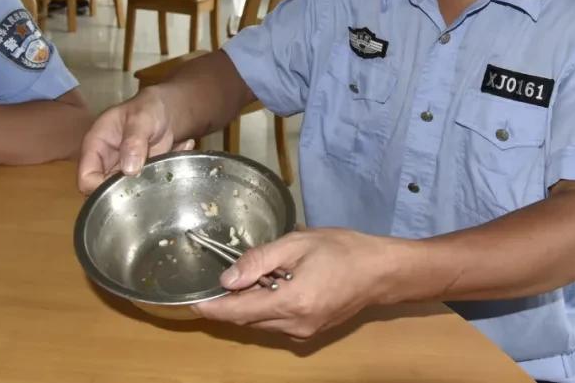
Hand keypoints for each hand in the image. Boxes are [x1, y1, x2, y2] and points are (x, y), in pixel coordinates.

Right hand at [77, 86, 193, 193]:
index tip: (123, 190)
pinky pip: (143, 189)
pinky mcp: (137, 177)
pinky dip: (158, 182)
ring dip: (143, 189)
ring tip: (161, 170)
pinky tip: (171, 162)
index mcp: (95, 146)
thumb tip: (129, 169)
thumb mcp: (141, 118)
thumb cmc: (147, 109)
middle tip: (146, 184)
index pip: (86, 177)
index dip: (99, 188)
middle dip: (124, 193)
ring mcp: (120, 172)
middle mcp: (104, 163)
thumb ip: (134, 140)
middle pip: (102, 191)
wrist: (166, 112)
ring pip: (124, 194)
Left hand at [190, 228, 403, 338]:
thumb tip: (227, 278)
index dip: (212, 308)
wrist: (382, 272)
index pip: (238, 312)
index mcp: (290, 302)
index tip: (192, 302)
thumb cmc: (343, 250)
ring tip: (256, 275)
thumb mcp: (298, 243)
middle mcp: (294, 325)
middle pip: (247, 319)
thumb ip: (260, 260)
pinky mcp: (311, 332)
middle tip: (226, 275)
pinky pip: (277, 323)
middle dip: (231, 302)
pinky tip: (277, 285)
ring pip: (261, 323)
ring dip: (251, 304)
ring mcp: (304, 332)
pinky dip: (268, 307)